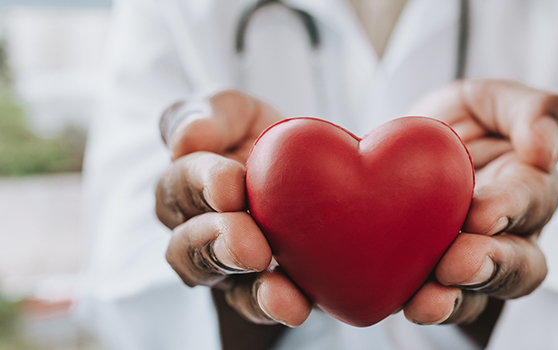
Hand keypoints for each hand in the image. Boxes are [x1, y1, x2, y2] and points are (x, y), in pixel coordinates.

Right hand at [155, 90, 311, 326]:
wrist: (319, 175)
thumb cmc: (267, 139)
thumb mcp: (241, 112)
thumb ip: (213, 113)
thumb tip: (189, 137)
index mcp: (185, 183)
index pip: (178, 185)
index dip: (200, 184)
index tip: (230, 186)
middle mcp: (195, 229)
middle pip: (186, 246)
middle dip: (215, 242)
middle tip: (249, 243)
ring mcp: (226, 264)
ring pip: (217, 282)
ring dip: (242, 281)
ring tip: (269, 278)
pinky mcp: (260, 288)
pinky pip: (257, 305)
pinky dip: (273, 306)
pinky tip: (295, 304)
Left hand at [402, 79, 557, 324]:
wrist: (410, 145)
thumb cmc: (465, 120)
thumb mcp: (496, 99)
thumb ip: (537, 111)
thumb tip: (547, 148)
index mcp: (530, 184)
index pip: (533, 200)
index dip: (512, 207)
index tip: (483, 213)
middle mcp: (512, 232)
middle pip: (522, 264)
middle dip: (492, 267)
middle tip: (458, 265)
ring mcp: (476, 261)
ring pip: (482, 294)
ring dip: (457, 300)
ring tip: (428, 301)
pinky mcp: (437, 278)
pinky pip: (442, 303)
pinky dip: (427, 307)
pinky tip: (408, 304)